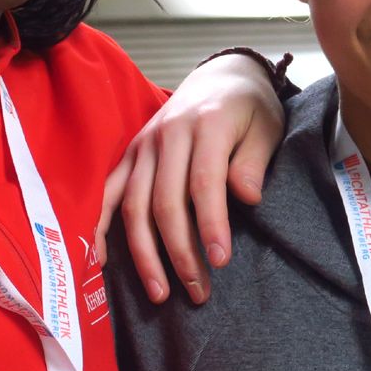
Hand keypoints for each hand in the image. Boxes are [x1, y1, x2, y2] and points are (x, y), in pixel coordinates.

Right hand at [96, 53, 285, 304]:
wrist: (220, 77)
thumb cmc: (250, 109)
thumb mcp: (267, 127)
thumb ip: (254, 161)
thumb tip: (247, 197)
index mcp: (207, 124)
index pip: (204, 182)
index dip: (211, 224)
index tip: (220, 262)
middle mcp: (168, 133)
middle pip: (165, 201)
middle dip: (180, 252)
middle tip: (198, 291)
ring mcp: (143, 144)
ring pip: (134, 205)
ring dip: (144, 253)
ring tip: (160, 293)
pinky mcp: (129, 154)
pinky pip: (109, 194)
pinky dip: (103, 227)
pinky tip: (104, 262)